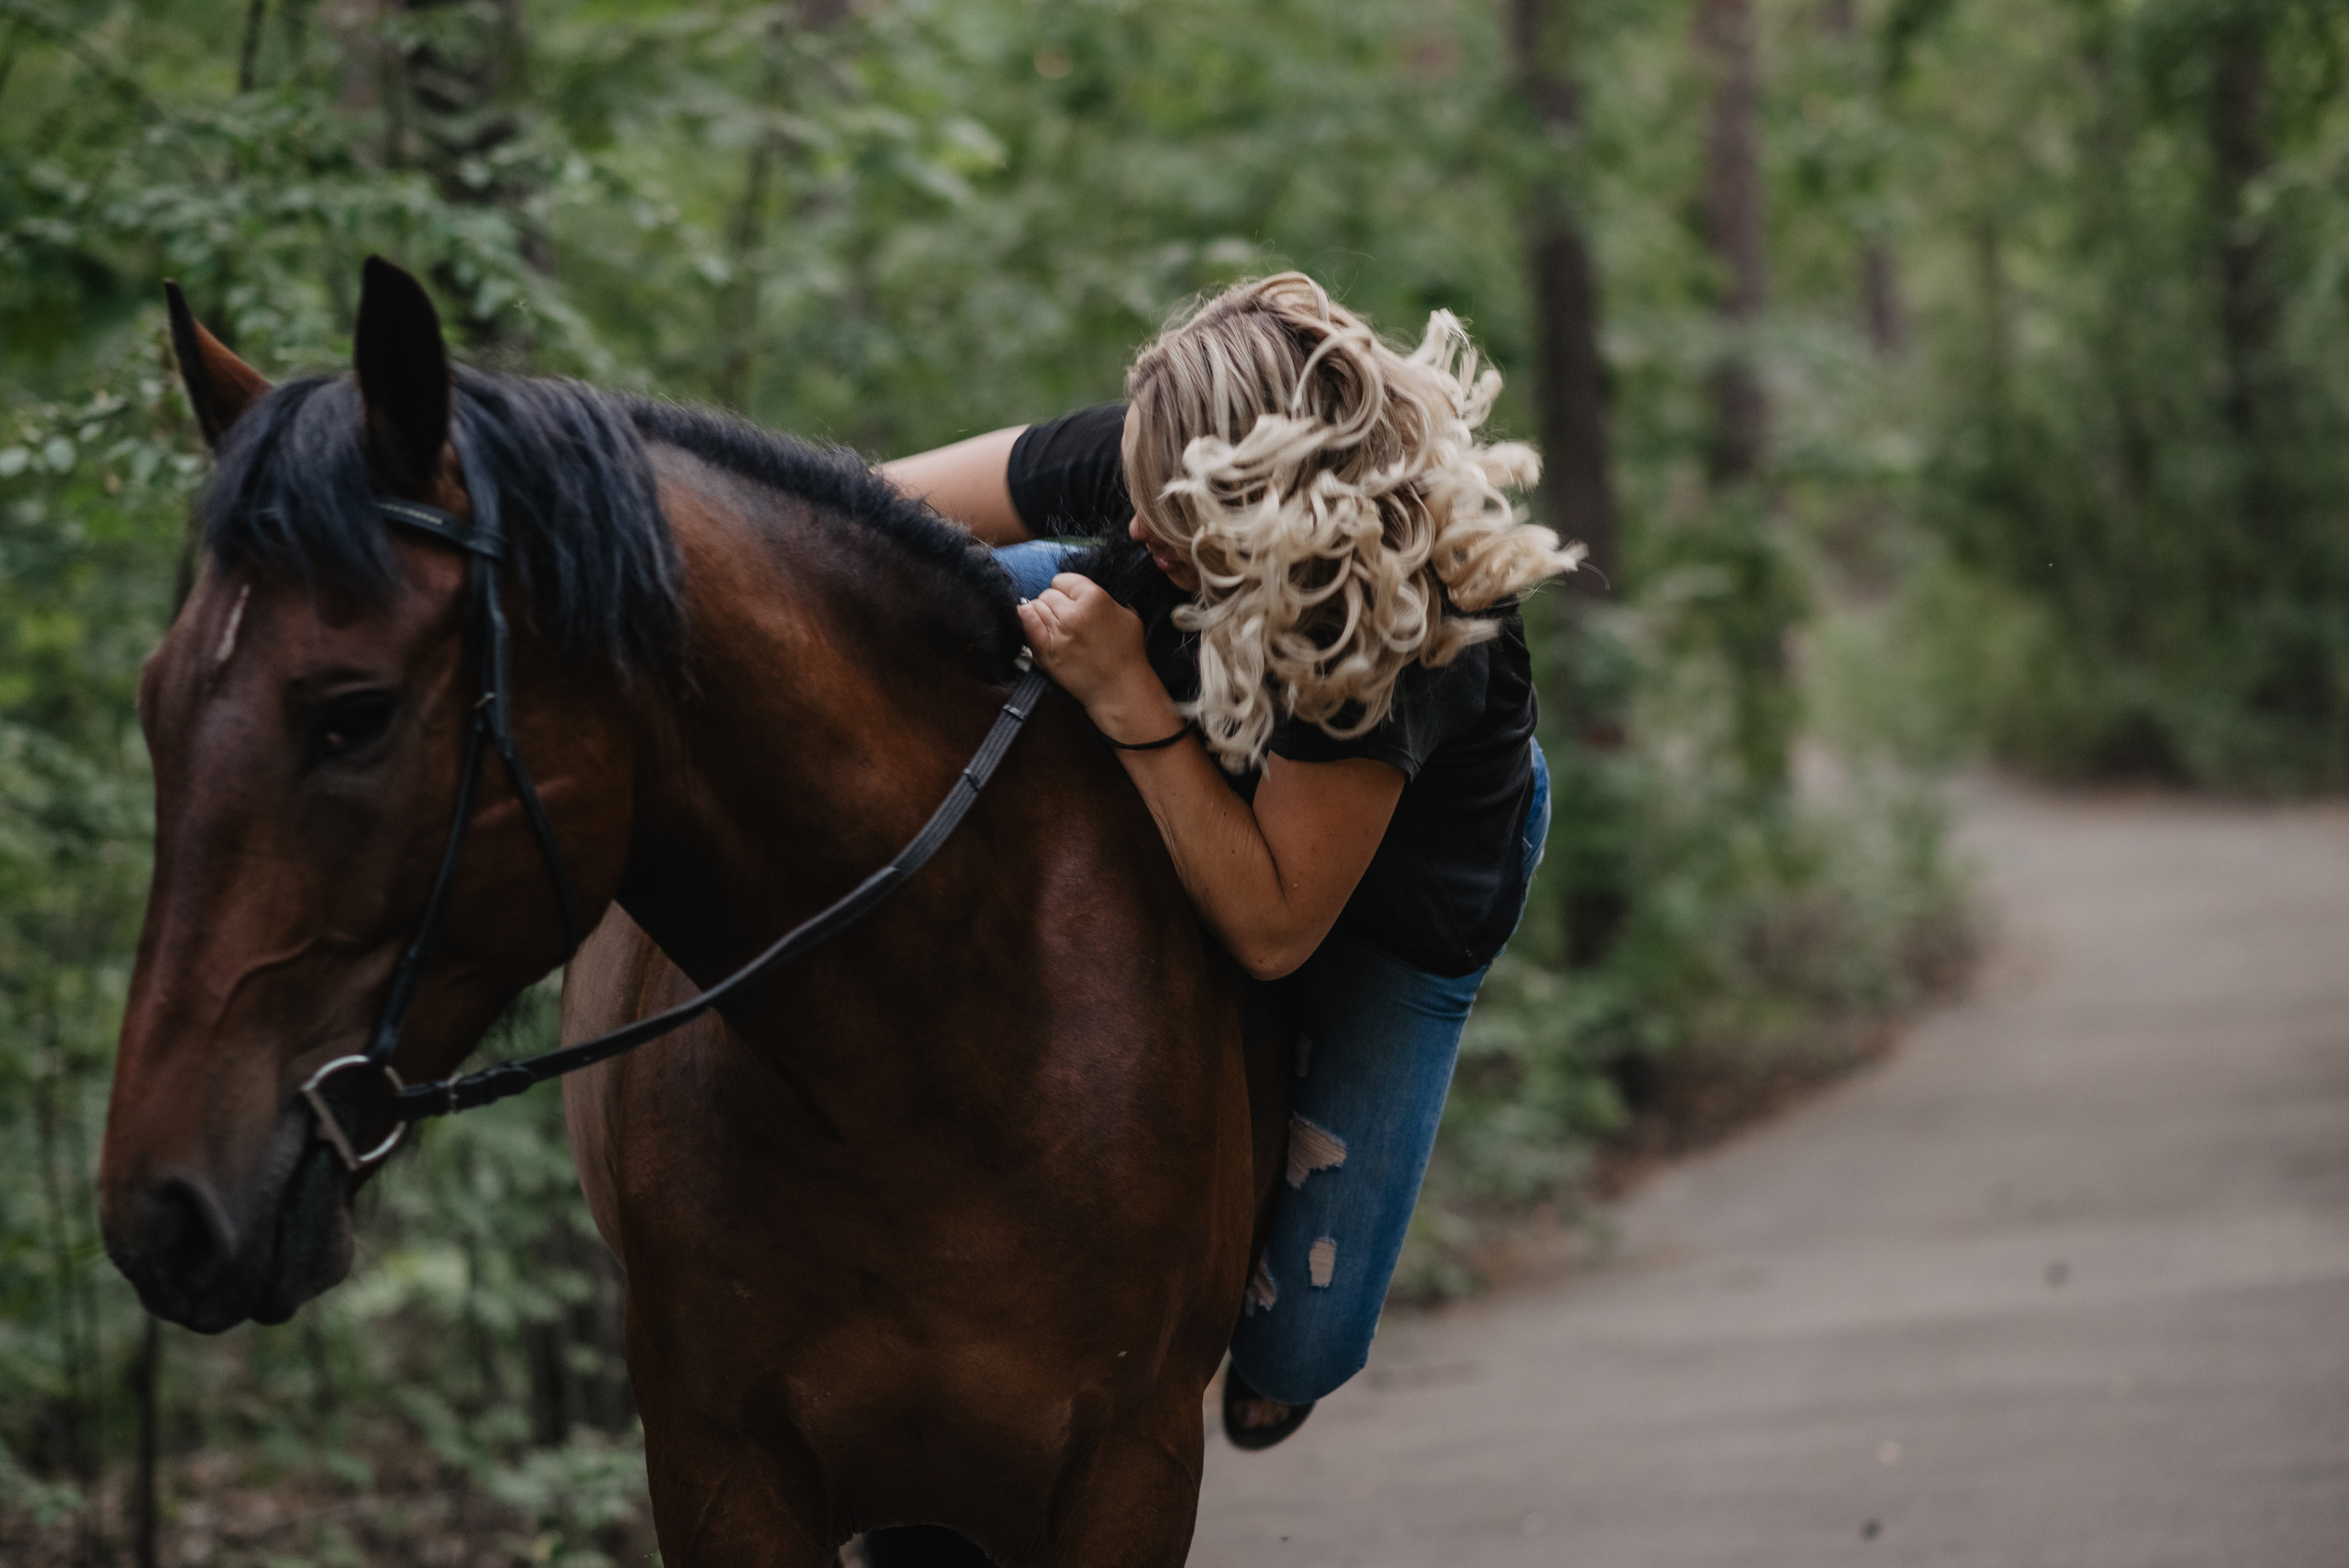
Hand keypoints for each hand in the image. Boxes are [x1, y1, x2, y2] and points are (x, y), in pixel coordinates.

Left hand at [1017, 573, 1181, 743]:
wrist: (1119, 688)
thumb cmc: (1127, 653)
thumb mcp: (1128, 614)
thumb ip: (1106, 597)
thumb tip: (1085, 592)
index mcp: (1095, 598)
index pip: (1063, 580)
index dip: (1066, 589)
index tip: (1071, 600)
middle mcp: (1074, 613)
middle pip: (1048, 594)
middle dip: (1055, 602)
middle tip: (1065, 617)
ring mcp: (1058, 633)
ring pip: (1036, 607)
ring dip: (1042, 613)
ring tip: (1054, 624)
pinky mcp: (1047, 652)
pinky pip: (1028, 625)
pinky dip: (1026, 618)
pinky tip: (1028, 617)